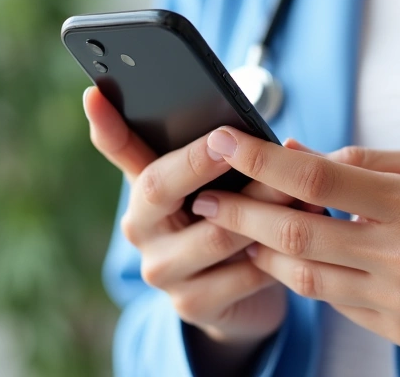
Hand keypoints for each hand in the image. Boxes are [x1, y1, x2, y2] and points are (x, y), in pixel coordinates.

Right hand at [83, 88, 294, 366]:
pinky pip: (240, 274)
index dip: (105, 124)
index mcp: (145, 187)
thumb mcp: (220, 184)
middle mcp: (141, 227)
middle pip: (159, 186)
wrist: (240, 297)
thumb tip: (240, 127)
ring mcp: (162, 270)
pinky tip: (305, 239)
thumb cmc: (232, 219)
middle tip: (229, 140)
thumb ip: (219, 156)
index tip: (94, 93)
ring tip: (300, 188)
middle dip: (199, 161)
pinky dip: (277, 255)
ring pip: (215, 234)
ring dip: (263, 209)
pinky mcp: (192, 304)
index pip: (120, 149)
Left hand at [190, 127, 399, 355]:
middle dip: (241, 212)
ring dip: (263, 251)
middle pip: (297, 235)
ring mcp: (398, 300)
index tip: (224, 141)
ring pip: (306, 278)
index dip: (262, 161)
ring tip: (236, 227)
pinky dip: (306, 278)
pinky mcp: (399, 331)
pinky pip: (335, 303)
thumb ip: (362, 162)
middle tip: (205, 196)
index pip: (318, 181)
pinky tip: (288, 257)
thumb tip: (294, 154)